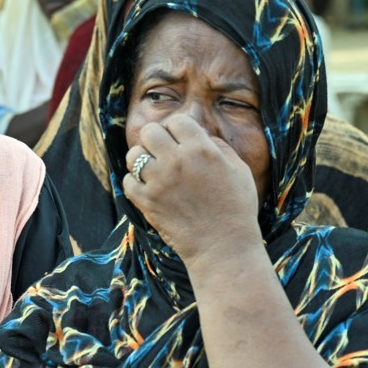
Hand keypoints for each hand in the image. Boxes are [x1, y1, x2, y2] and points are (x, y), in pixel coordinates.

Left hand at [123, 116, 262, 264]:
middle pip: (150, 132)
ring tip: (153, 168)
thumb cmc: (237, 208)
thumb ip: (218, 147)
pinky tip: (147, 187)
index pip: (177, 120)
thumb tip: (200, 135)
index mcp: (201, 150)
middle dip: (157, 138)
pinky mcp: (146, 202)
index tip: (181, 139)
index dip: (178, 128)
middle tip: (163, 151)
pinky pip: (127, 180)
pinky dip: (134, 182)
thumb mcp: (239, 170)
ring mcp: (158, 182)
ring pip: (134, 154)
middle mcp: (176, 161)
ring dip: (142, 159)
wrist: (224, 247)